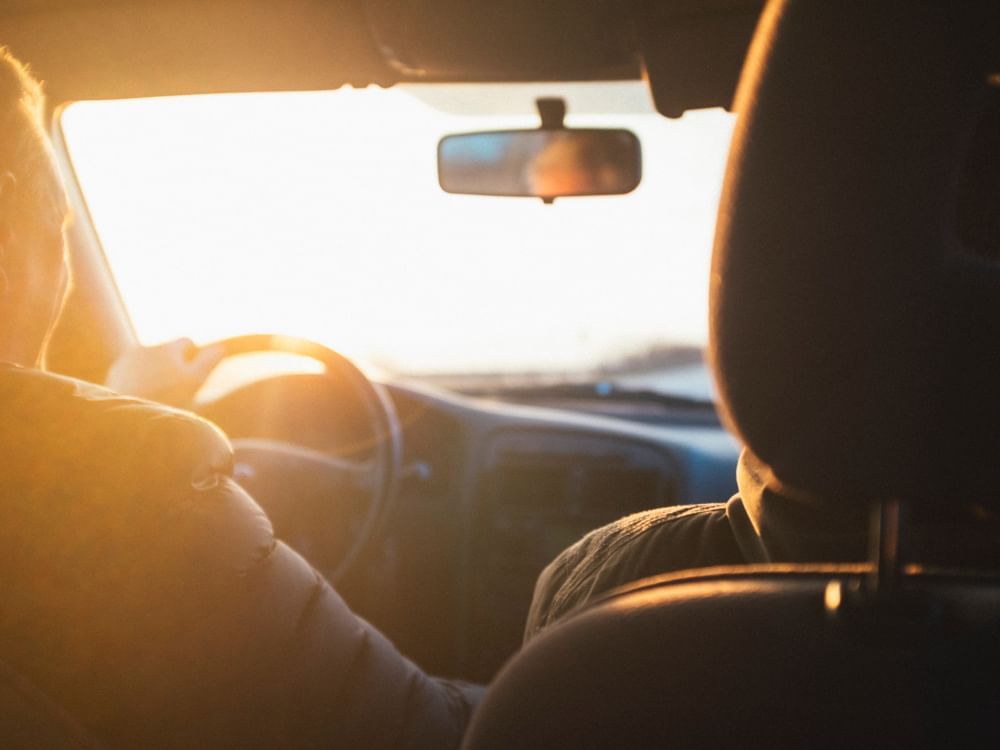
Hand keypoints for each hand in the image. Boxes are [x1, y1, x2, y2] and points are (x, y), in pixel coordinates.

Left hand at [104, 338, 223, 407]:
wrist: (128, 416)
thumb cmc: (166, 399)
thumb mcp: (194, 381)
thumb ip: (208, 361)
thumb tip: (221, 347)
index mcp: (168, 348)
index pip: (185, 342)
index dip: (192, 357)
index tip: (191, 374)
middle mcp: (146, 348)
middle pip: (165, 352)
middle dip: (171, 364)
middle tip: (175, 389)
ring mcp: (127, 360)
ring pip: (147, 361)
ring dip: (153, 372)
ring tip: (157, 396)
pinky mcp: (114, 373)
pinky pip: (130, 372)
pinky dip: (137, 380)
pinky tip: (140, 398)